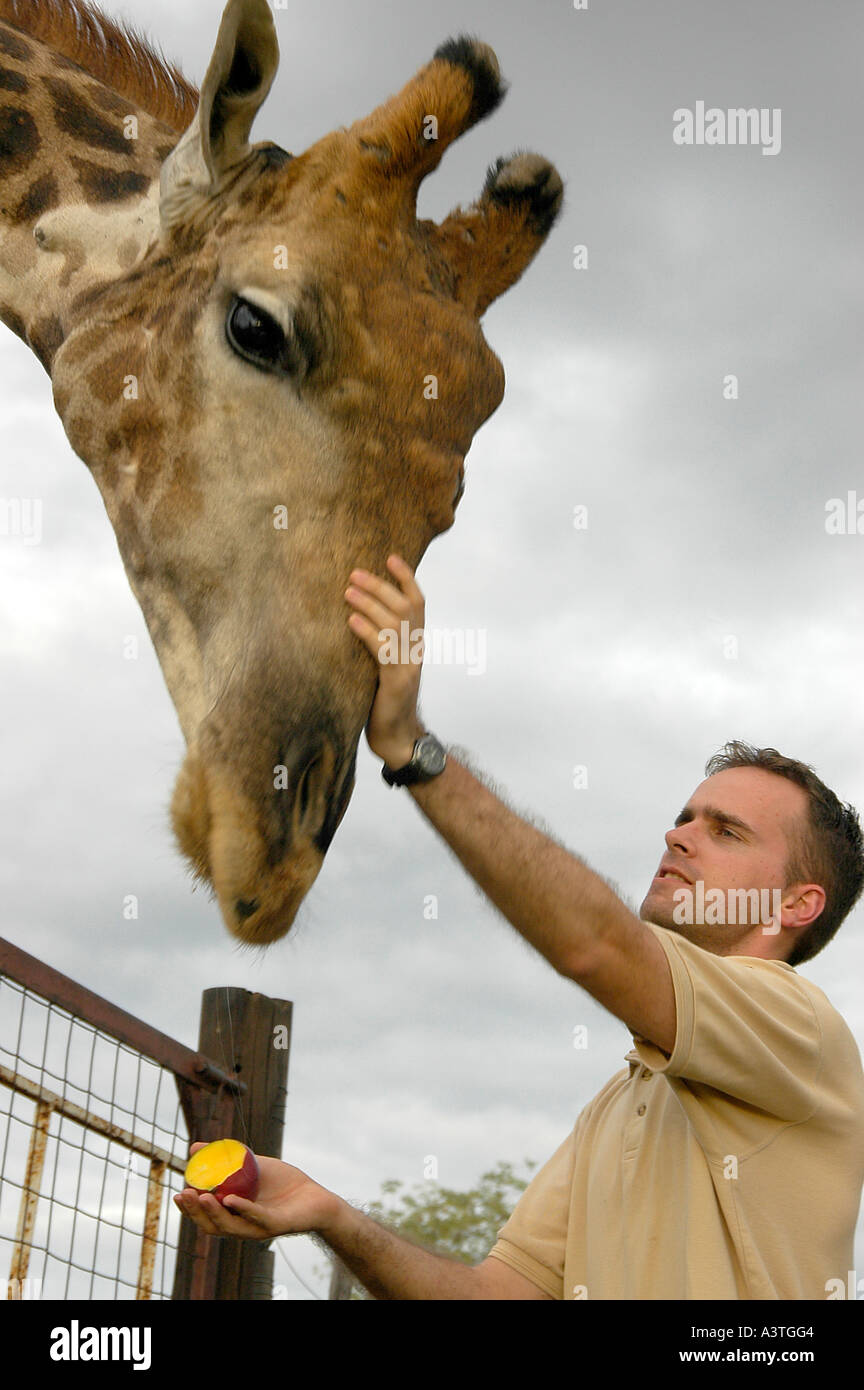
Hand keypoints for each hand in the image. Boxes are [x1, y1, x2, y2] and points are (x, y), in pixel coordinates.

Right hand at [174, 1143, 337, 1239]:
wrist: (315, 1196)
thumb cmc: (282, 1183)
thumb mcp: (250, 1165)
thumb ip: (226, 1158)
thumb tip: (194, 1148)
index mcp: (234, 1215)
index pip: (205, 1217)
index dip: (189, 1209)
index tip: (177, 1193)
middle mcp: (242, 1225)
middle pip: (212, 1225)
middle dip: (195, 1212)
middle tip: (184, 1194)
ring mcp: (257, 1227)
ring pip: (229, 1226)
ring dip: (212, 1212)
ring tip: (200, 1197)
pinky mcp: (275, 1225)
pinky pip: (256, 1218)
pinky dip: (242, 1209)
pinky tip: (229, 1199)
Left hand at [345, 554, 425, 768]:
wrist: (398, 737)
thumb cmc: (384, 699)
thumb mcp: (385, 664)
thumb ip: (380, 641)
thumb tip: (355, 613)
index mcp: (415, 643)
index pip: (417, 602)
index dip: (406, 578)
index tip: (390, 557)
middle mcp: (416, 650)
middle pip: (404, 608)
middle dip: (379, 587)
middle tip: (354, 573)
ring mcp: (408, 666)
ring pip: (394, 625)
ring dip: (370, 605)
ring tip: (347, 591)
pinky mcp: (396, 683)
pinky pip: (383, 651)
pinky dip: (367, 633)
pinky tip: (351, 621)